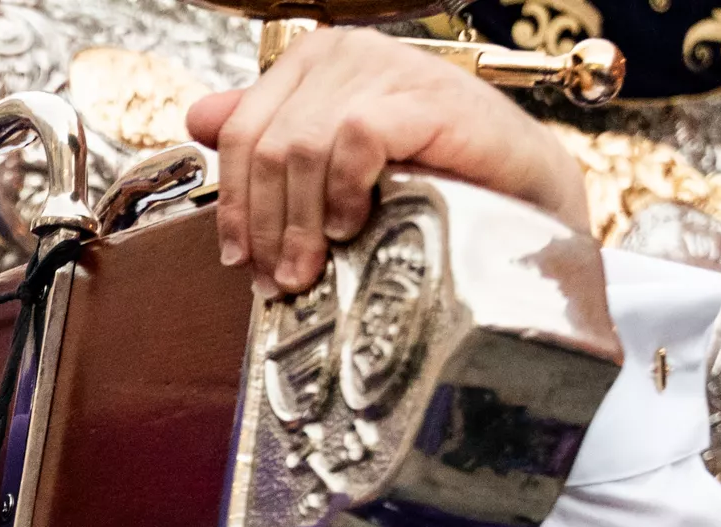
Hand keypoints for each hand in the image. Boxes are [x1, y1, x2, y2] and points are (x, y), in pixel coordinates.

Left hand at [185, 30, 590, 295]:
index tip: (241, 259)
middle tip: (279, 279)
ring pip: (302, 149)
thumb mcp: (337, 162)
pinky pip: (353, 141)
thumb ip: (271, 137)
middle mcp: (345, 53)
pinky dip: (345, 191)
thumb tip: (199, 116)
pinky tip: (356, 223)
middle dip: (266, 225)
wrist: (521, 189)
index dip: (234, 204)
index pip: (241, 133)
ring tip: (312, 267)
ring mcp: (384, 67)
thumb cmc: (432, 176)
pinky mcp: (421, 95)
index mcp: (314, 63)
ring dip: (301, 222)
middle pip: (267, 147)